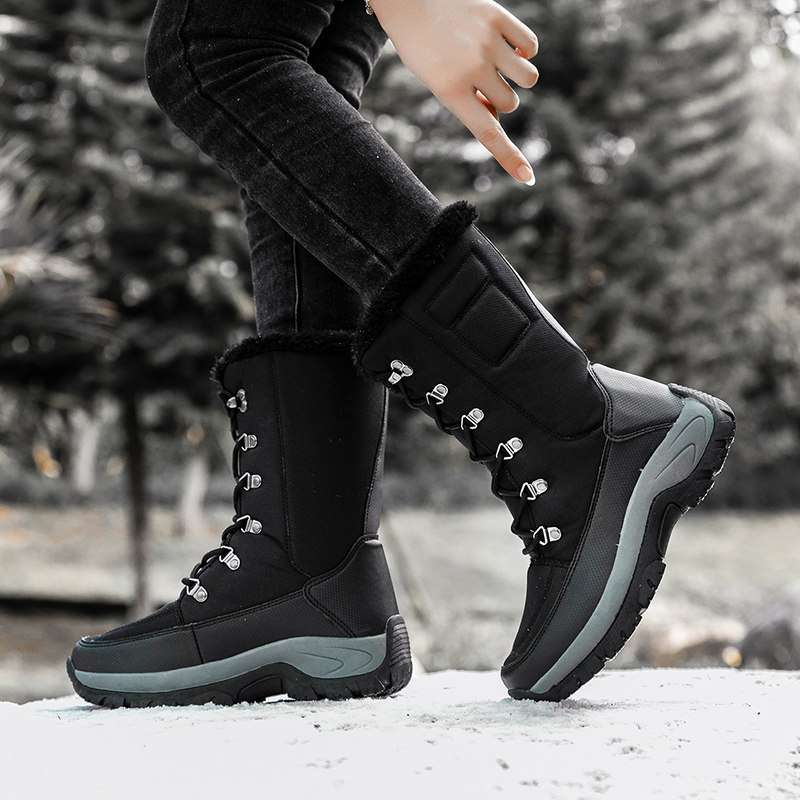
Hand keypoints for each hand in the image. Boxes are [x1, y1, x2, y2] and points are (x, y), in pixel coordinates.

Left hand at [368, 0, 538, 183]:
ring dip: (516, 77)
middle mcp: (472, 68)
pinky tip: (505, 44)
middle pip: (510, 104)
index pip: (488, 134)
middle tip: (478, 81)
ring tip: (493, 62)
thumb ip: (470, 103)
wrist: (410, 0)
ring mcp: (487, 42)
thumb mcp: (440, 83)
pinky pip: (531, 46)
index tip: (529, 178)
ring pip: (527, 78)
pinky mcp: (498, 17)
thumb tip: (500, 113)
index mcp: (450, 91)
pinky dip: (525, 50)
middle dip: (499, 98)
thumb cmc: (425, 49)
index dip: (509, 158)